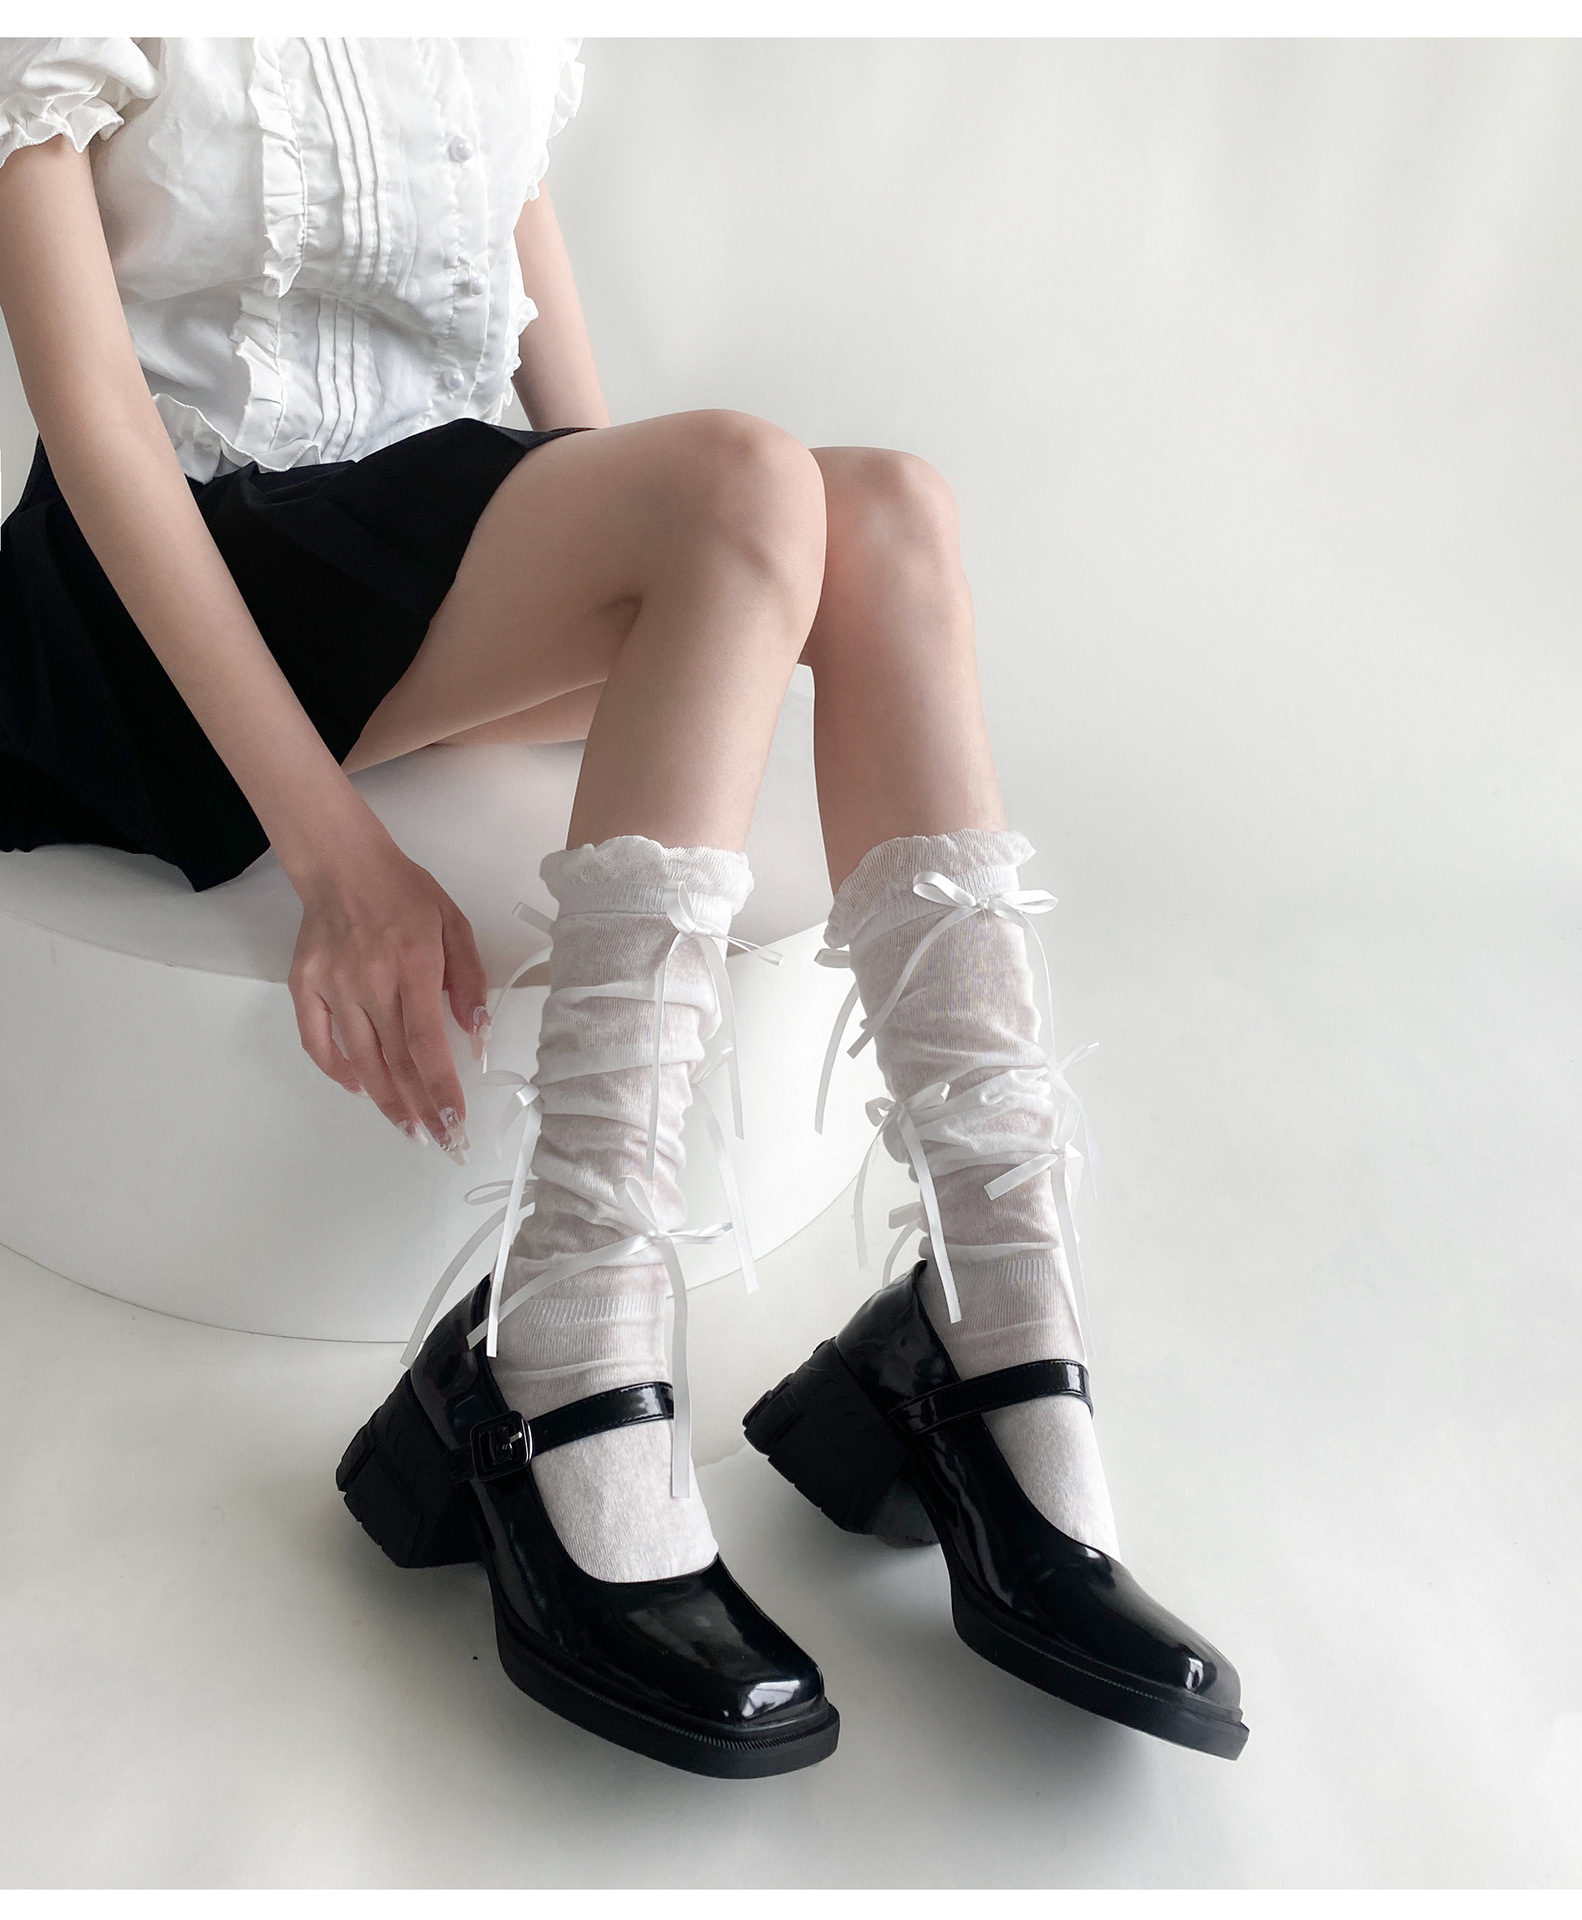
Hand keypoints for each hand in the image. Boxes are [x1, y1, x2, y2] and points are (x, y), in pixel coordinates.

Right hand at [287, 829, 489, 1160]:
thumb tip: (476, 1032)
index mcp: (412, 964)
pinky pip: (317, 1040)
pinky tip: (359, 1087)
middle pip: (395, 1060)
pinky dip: (336, 1070)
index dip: (440, 1088)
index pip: (426, 1043)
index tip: (454, 1120)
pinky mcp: (304, 985)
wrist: (343, 864)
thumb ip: (468, 978)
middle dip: (420, 1107)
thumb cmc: (405, 894)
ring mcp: (332, 985)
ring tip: (406, 1126)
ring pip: (359, 1058)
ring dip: (384, 1099)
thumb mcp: (453, 924)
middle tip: (439, 1139)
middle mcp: (370, 980)